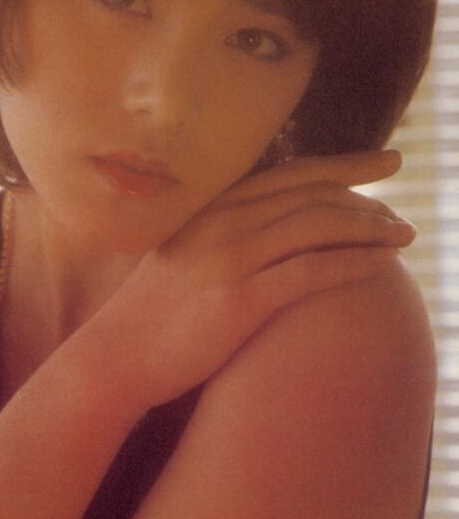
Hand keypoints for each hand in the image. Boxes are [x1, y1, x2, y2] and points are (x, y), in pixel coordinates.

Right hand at [90, 149, 416, 410]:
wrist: (115, 356)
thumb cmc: (149, 313)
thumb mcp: (180, 255)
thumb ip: (218, 233)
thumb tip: (265, 229)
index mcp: (209, 207)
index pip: (290, 173)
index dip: (345, 164)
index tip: (385, 163)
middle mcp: (221, 222)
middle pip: (312, 193)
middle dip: (367, 195)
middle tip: (400, 208)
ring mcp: (229, 258)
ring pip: (318, 226)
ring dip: (369, 228)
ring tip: (402, 235)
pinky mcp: (240, 299)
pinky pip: (312, 272)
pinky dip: (353, 263)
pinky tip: (381, 264)